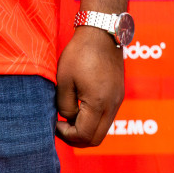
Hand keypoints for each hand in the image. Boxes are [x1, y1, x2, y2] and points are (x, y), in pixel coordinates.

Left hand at [55, 26, 124, 146]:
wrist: (102, 33)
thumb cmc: (80, 55)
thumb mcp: (64, 82)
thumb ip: (65, 106)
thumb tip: (69, 119)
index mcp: (98, 102)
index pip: (84, 135)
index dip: (66, 135)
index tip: (55, 123)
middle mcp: (113, 104)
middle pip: (97, 139)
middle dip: (77, 139)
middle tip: (61, 127)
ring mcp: (118, 99)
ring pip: (103, 129)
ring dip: (86, 130)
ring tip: (69, 117)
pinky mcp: (118, 93)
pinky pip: (107, 117)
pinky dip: (93, 120)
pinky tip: (81, 107)